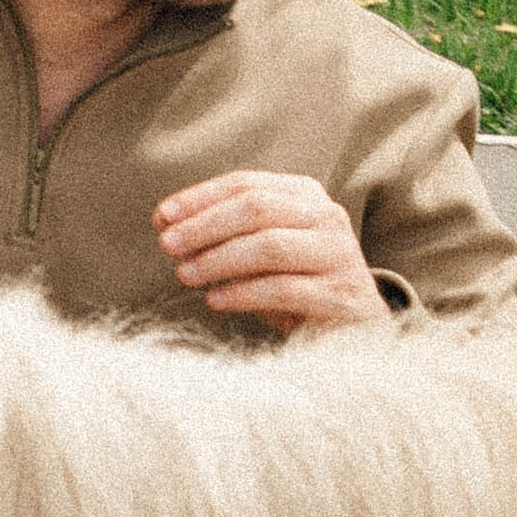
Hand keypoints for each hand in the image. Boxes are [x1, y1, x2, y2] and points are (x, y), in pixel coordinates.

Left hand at [154, 170, 386, 332]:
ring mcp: (338, 254)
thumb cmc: (298, 285)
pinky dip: (243, 293)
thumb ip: (224, 234)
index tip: (162, 217)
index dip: (201, 198)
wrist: (355, 332)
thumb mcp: (261, 252)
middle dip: (206, 225)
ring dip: (220, 259)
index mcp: (305, 195)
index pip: (246, 184)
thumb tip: (165, 223)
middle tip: (168, 245)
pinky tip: (215, 300)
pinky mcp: (340, 295)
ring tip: (185, 275)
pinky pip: (284, 289)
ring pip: (270, 245)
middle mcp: (326, 216)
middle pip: (257, 208)